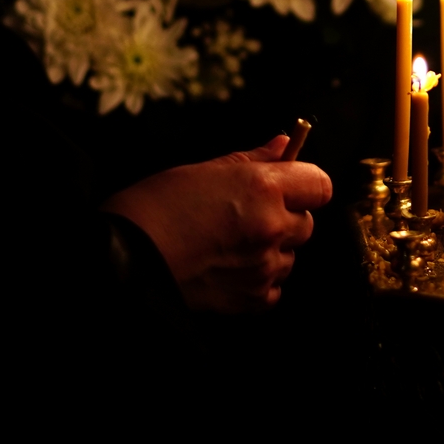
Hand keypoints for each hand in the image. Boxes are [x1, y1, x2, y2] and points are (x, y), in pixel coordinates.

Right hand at [102, 134, 332, 311]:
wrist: (122, 258)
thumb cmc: (155, 206)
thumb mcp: (204, 170)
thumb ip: (253, 159)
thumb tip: (285, 144)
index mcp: (263, 188)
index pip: (320, 184)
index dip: (304, 183)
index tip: (288, 184)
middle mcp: (270, 227)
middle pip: (306, 222)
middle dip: (285, 216)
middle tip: (246, 214)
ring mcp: (262, 267)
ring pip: (290, 256)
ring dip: (270, 250)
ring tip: (229, 243)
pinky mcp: (250, 299)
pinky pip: (274, 289)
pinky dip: (258, 281)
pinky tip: (229, 269)